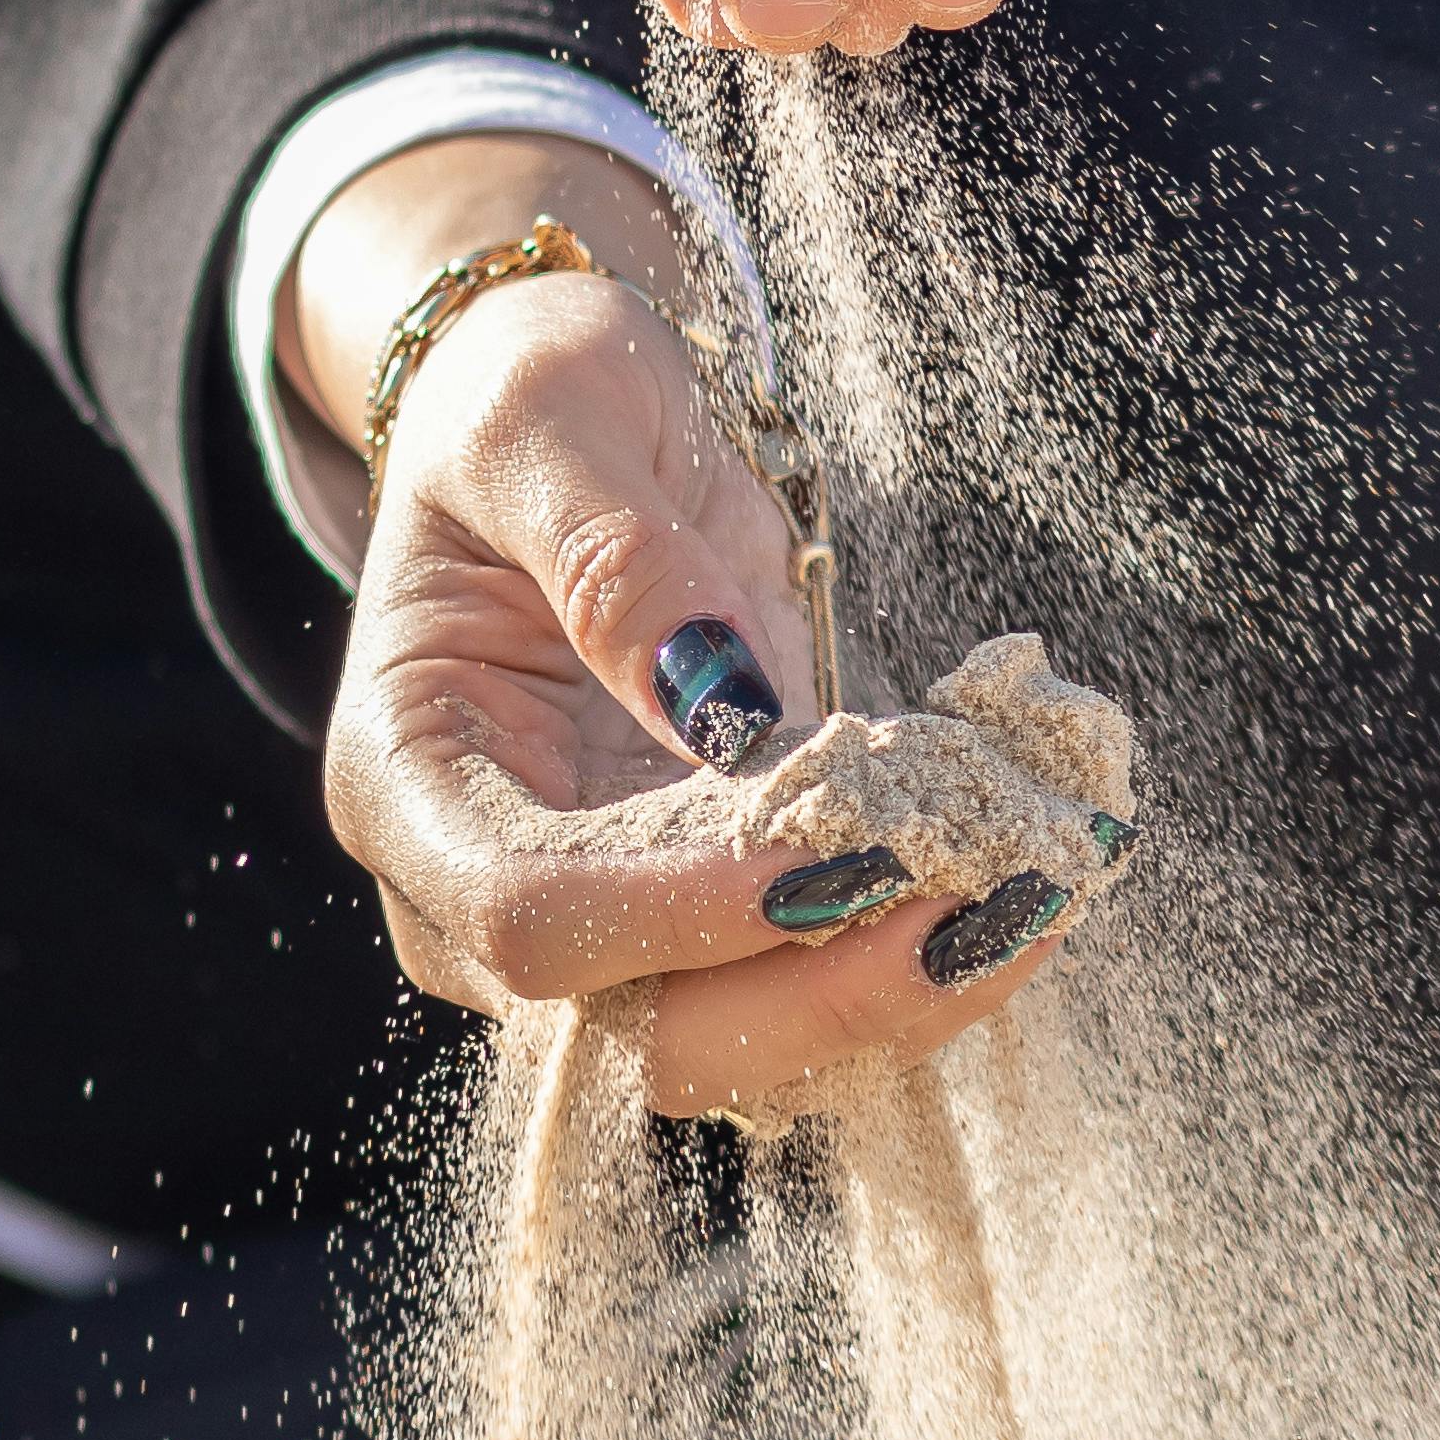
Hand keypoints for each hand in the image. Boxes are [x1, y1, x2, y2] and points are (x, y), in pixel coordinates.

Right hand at [300, 145, 1083, 1112]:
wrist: (570, 428)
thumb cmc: (529, 400)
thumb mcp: (547, 413)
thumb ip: (609, 553)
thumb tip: (716, 700)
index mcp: (408, 780)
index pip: (530, 917)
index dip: (685, 914)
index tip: (846, 858)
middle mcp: (486, 888)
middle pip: (645, 1031)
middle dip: (822, 996)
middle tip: (987, 912)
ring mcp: (608, 915)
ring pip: (746, 1039)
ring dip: (894, 994)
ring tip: (1030, 897)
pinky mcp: (713, 906)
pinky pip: (810, 979)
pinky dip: (915, 952)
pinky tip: (1018, 882)